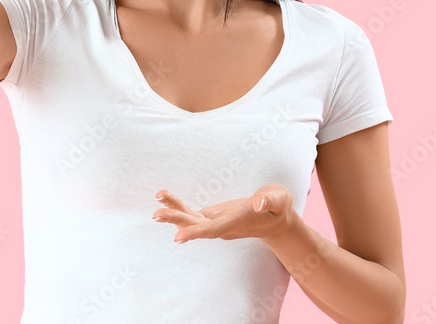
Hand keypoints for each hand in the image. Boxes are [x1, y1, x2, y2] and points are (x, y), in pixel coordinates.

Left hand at [153, 184, 295, 243]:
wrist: (275, 220)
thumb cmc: (278, 207)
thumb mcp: (280, 199)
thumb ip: (271, 200)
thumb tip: (258, 202)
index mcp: (237, 222)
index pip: (214, 229)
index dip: (196, 232)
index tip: (178, 237)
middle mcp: (223, 226)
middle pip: (196, 226)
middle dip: (176, 220)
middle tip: (156, 215)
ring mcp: (215, 222)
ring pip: (190, 220)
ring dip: (172, 213)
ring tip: (155, 205)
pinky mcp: (211, 217)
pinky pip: (190, 212)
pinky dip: (176, 204)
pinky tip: (162, 197)